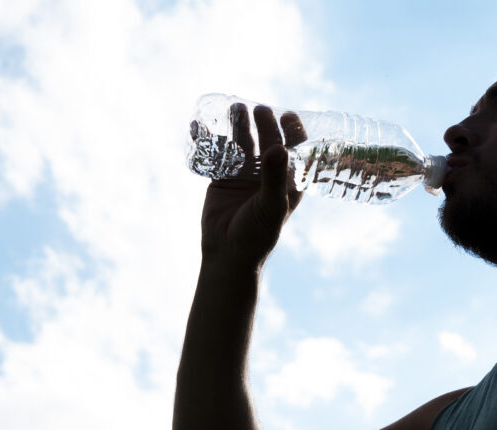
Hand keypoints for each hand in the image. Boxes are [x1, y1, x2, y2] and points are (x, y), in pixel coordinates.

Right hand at [198, 103, 305, 270]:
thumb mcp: (271, 204)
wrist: (228, 253)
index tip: (286, 115)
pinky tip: (200, 127)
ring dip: (238, 125)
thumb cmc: (258, 234)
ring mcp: (244, 174)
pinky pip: (216, 154)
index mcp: (288, 179)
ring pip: (242, 143)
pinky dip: (208, 140)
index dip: (293, 130)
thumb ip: (274, 177)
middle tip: (258, 109)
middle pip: (267, 140)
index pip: (295, 148)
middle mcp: (267, 173)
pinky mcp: (222, 178)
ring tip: (234, 108)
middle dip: (264, 123)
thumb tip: (278, 147)